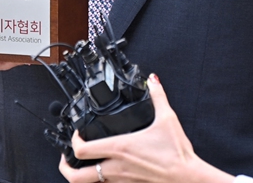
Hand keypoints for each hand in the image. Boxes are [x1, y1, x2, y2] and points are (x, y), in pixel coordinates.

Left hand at [57, 74, 232, 182]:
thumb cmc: (177, 154)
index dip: (72, 142)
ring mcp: (121, 180)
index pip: (82, 150)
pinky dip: (99, 180)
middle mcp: (116, 168)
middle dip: (65, 167)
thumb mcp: (167, 119)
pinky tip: (104, 170)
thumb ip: (158, 96)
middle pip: (76, 177)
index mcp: (120, 149)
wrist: (188, 178)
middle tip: (65, 158)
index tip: (77, 134)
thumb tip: (153, 81)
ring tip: (81, 165)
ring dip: (81, 175)